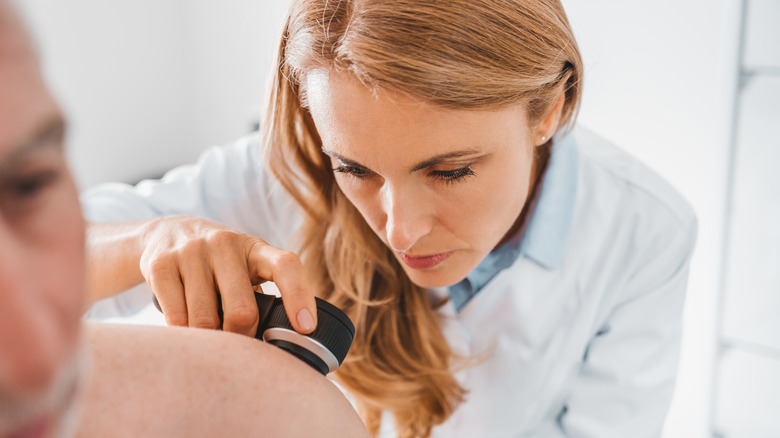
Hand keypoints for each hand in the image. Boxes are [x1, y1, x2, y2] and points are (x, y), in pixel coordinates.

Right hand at [139, 215, 316, 335]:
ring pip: (205, 320)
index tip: (305, 328)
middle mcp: (225, 244)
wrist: (168, 233)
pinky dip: (184, 335)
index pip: (286, 266)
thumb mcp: (246, 268)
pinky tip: (187, 330)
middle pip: (242, 310)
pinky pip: (176, 318)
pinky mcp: (161, 265)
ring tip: (210, 337)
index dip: (299, 297)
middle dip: (241, 337)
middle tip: (237, 345)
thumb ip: (264, 296)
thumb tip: (278, 347)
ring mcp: (191, 252)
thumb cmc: (219, 264)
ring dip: (209, 340)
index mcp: (255, 249)